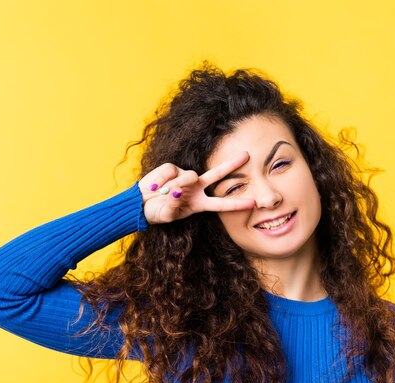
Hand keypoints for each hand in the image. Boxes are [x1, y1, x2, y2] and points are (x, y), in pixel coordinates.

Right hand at [138, 151, 254, 223]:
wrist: (139, 203)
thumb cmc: (156, 212)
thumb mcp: (166, 215)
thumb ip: (173, 206)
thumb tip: (176, 191)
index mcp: (199, 203)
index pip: (221, 203)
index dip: (237, 204)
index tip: (254, 203)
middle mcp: (196, 188)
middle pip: (217, 175)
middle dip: (231, 164)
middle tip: (247, 155)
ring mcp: (185, 177)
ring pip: (189, 176)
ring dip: (177, 185)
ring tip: (162, 194)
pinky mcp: (172, 168)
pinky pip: (171, 172)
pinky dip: (161, 180)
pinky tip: (154, 187)